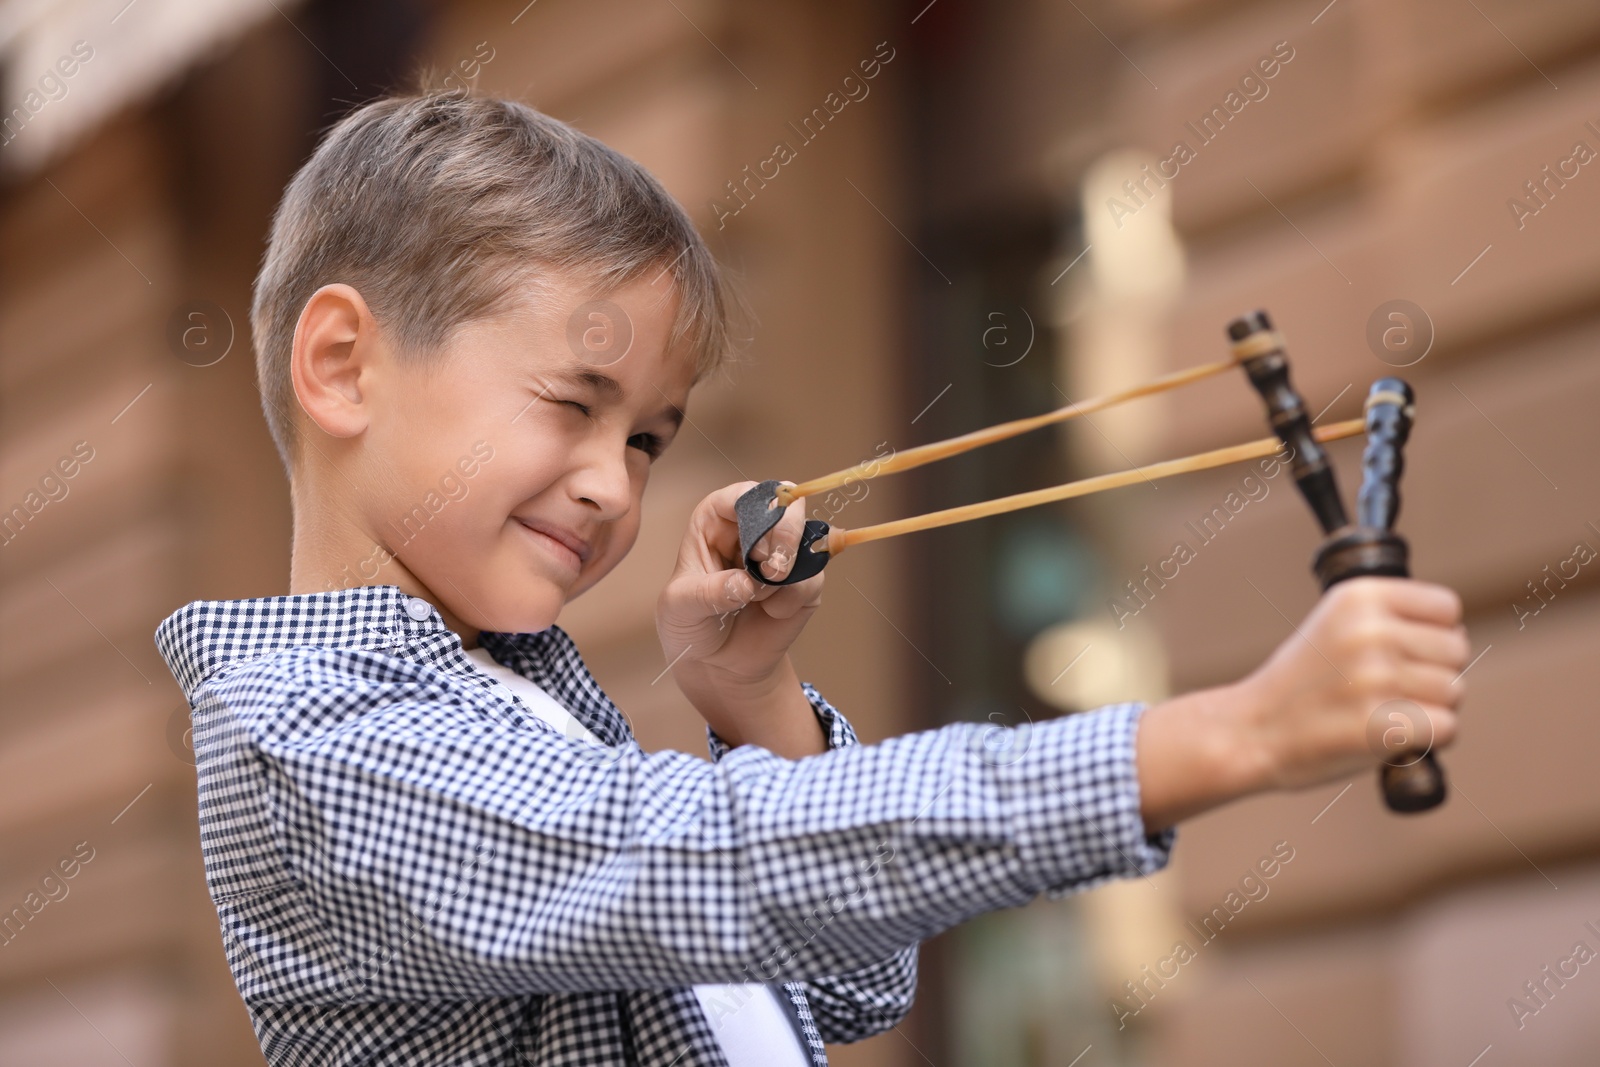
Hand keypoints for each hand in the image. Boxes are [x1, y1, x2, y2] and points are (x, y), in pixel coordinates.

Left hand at [655, 481, 827, 755]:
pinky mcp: (803, 581)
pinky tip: (771, 612)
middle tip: (769, 570)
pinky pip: (812, 578)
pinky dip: (792, 599)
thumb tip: (745, 584)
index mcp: (717, 520)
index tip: (756, 545)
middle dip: (784, 537)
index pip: (744, 494)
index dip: (757, 510)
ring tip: (759, 597)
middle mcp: (753, 529)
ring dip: (786, 570)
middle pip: (787, 506)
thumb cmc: (690, 625)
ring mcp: (781, 553)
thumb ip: (708, 592)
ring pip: (806, 539)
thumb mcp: (681, 607)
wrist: (716, 665)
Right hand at [1137, 577, 1468, 829]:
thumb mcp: (1333, 625)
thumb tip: (1456, 635)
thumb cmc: (1298, 684)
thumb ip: (1388, 619)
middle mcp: (1371, 631)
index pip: (1446, 608)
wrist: (1251, 731)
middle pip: (1456, 651)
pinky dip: (1426, 739)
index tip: (1399, 653)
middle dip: (1432, 673)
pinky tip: (1390, 736)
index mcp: (1359, 596)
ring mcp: (1378, 679)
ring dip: (1429, 708)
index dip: (1431, 634)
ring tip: (1381, 711)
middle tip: (1384, 689)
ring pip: (1454, 692)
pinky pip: (1448, 728)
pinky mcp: (1384, 726)